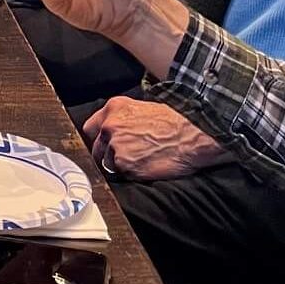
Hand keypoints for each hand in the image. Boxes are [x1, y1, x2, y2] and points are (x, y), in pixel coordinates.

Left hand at [83, 97, 231, 179]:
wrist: (193, 135)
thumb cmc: (176, 121)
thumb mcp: (144, 109)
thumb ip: (123, 119)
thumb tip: (113, 131)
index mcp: (114, 108)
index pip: (90, 128)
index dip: (99, 139)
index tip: (105, 145)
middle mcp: (110, 126)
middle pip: (97, 149)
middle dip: (108, 155)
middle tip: (127, 157)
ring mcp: (116, 146)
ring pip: (108, 163)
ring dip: (120, 166)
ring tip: (142, 160)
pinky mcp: (125, 165)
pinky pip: (121, 175)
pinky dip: (131, 174)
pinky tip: (147, 166)